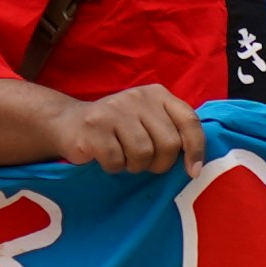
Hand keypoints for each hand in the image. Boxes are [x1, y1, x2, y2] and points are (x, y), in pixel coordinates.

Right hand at [39, 85, 202, 173]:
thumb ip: (173, 132)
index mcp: (157, 94)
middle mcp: (138, 97)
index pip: (189, 121)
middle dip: (160, 164)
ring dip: (134, 166)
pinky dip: (114, 167)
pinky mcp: (94, 127)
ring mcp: (114, 110)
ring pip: (143, 154)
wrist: (69, 123)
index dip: (196, 149)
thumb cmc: (118, 128)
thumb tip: (196, 167)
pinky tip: (105, 157)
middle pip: (168, 144)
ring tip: (123, 157)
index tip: (193, 172)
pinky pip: (117, 161)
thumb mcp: (148, 121)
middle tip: (145, 163)